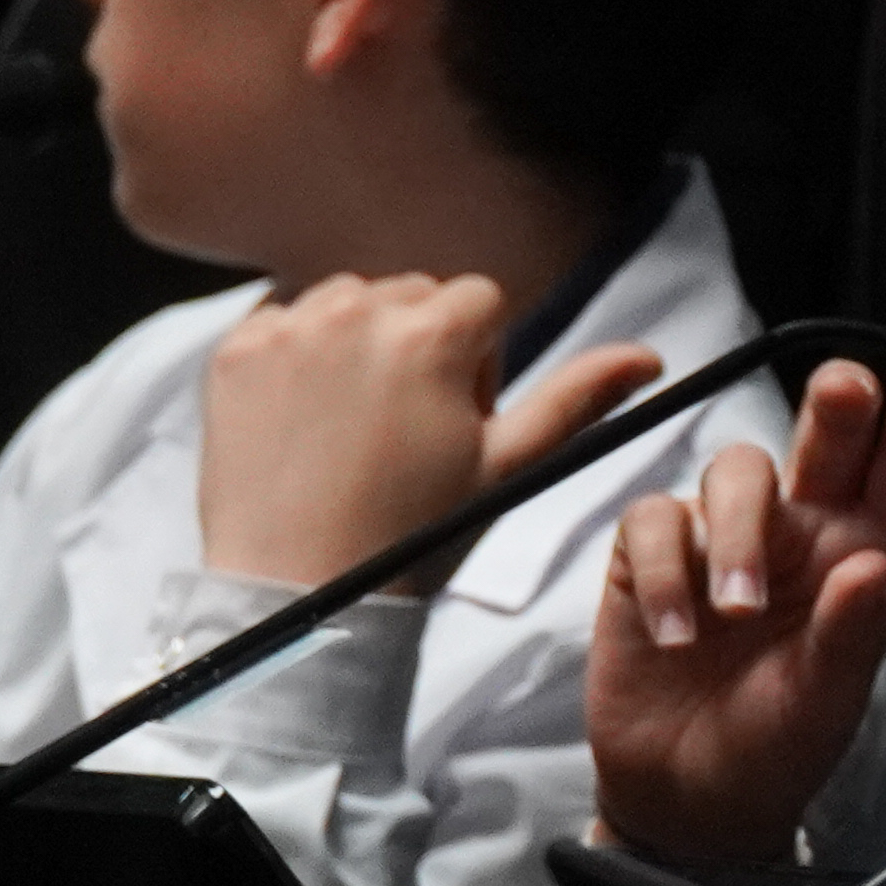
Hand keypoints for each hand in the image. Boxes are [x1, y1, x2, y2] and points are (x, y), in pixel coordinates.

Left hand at [200, 274, 662, 590]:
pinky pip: (283, 318)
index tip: (458, 422)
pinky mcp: (236, 352)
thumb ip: (577, 400)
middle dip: (420, 344)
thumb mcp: (508, 470)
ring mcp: (288, 329)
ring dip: (360, 342)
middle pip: (413, 293)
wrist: (298, 592)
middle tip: (407, 432)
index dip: (480, 363)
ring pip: (349, 298)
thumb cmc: (413, 538)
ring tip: (356, 426)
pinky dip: (298, 354)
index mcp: (432, 334)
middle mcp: (357, 312)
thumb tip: (649, 356)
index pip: (481, 300)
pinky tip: (308, 421)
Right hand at [586, 361, 885, 873]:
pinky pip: (655, 519)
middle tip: (843, 395)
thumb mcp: (826, 702)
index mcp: (864, 559)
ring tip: (736, 612)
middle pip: (824, 437)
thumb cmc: (775, 750)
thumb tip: (872, 567)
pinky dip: (664, 571)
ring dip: (735, 531)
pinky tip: (674, 633)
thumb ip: (849, 633)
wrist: (686, 800)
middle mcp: (803, 536)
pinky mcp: (654, 558)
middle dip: (835, 404)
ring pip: (734, 471)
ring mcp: (726, 540)